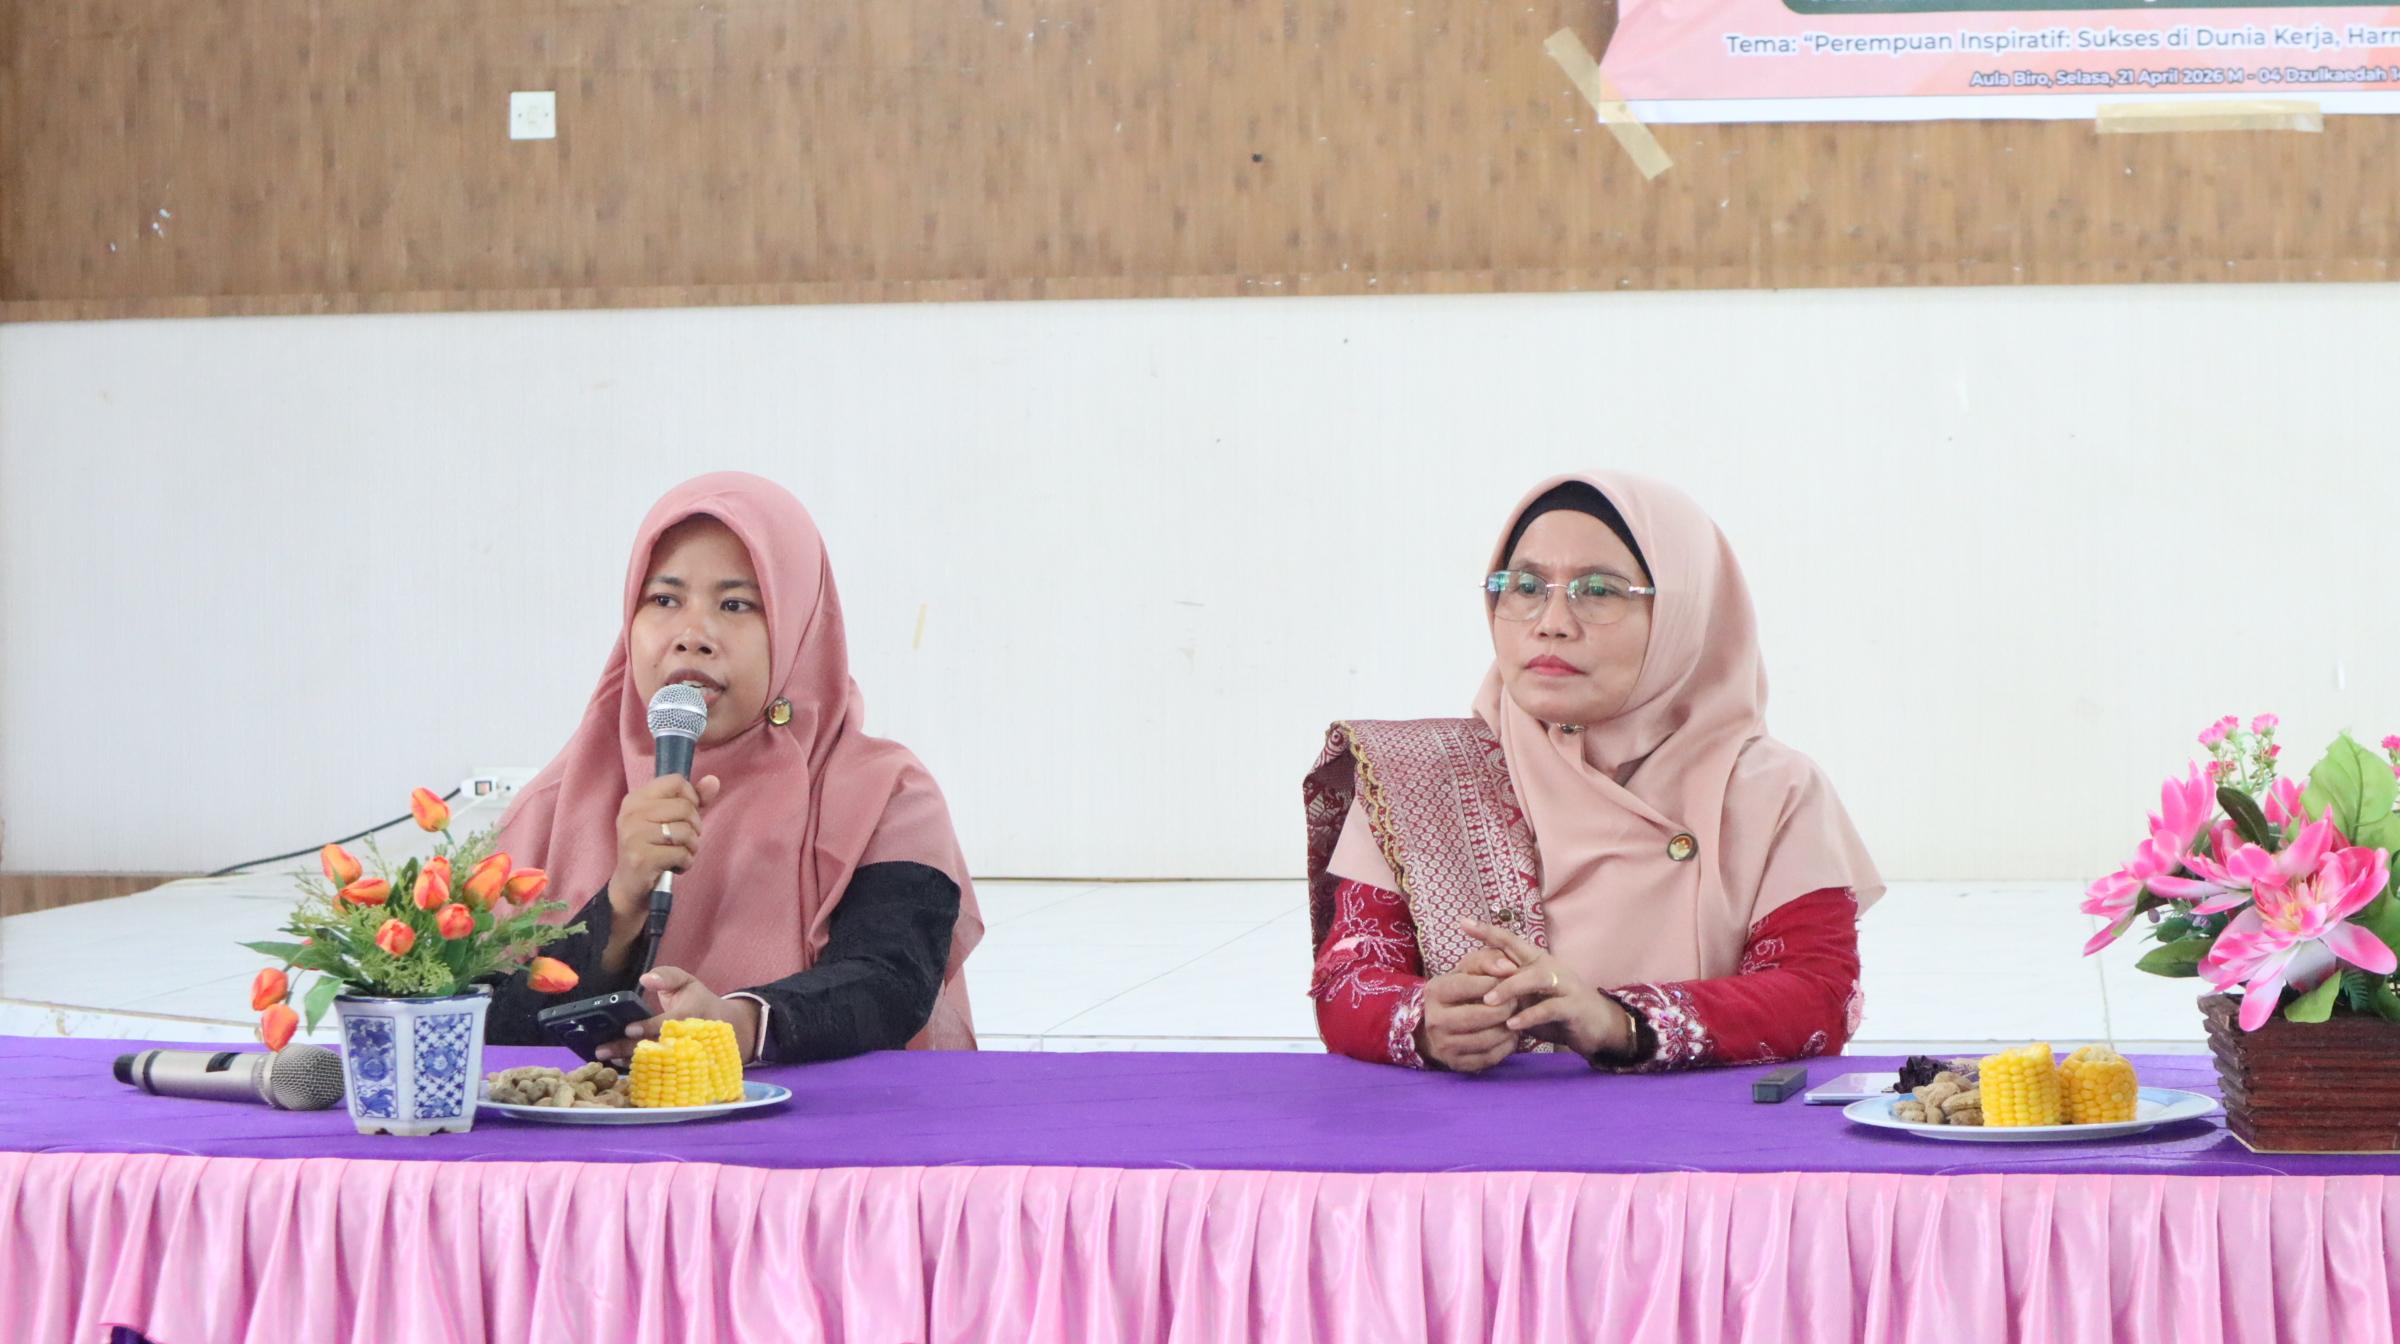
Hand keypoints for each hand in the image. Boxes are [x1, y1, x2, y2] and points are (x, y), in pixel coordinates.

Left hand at [593, 965, 760, 1064]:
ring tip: (606, 1058)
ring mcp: (684, 1056)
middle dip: (629, 1048)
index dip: (649, 1026)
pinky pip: (658, 1071)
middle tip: (603, 1050)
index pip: (670, 1022)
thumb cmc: (698, 1001)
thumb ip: (667, 976)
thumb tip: (646, 979)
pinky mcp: (679, 1067)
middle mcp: (688, 1038)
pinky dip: (638, 1069)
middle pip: (657, 1047)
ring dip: (629, 1061)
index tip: (629, 1028)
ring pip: (655, 1062)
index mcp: (692, 1014)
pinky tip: (619, 1065)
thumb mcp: (687, 982)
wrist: (726, 1027)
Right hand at [604, 774, 722, 966]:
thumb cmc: (653, 849)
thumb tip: (714, 780)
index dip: (691, 798)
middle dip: (695, 827)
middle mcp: (631, 813)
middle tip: (684, 842)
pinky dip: (686, 862)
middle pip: (685, 807)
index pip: (675, 781)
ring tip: (679, 855)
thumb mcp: (671, 820)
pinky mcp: (641, 858)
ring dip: (692, 848)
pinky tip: (674, 866)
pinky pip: (682, 853)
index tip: (685, 817)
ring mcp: (634, 835)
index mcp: (636, 798)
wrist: (630, 887)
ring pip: (686, 831)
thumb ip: (693, 800)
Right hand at [1415, 946, 1522, 1072]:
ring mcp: (1444, 1045)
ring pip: (1483, 1040)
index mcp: (1434, 991)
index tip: (1507, 981)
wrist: (1440, 1022)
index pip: (1465, 986)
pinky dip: (1505, 1047)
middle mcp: (1434, 1020)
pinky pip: (1487, 1058)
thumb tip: (1509, 968)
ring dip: (1506, 1030)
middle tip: (1516, 1003)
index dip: (1491, 983)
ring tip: (1515, 1019)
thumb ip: (1489, 960)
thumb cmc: (1462, 990)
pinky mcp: (1456, 1063)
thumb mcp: (1469, 969)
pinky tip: (1510, 1036)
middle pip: (1474, 1017)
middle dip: (1502, 1009)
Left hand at [1460, 919, 1635, 1059]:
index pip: (1510, 941)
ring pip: (1537, 979)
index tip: (1463, 922)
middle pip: (1522, 956)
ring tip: (1490, 1002)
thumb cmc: (1555, 1009)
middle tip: (1473, 981)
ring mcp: (1564, 985)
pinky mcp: (1574, 1006)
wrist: (1597, 1026)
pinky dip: (1530, 1016)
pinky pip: (1550, 1008)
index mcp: (1536, 960)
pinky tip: (1513, 1025)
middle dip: (1496, 966)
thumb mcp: (1527, 998)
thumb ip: (1507, 990)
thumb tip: (1473, 988)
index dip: (1487, 931)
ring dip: (1511, 988)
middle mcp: (1550, 967)